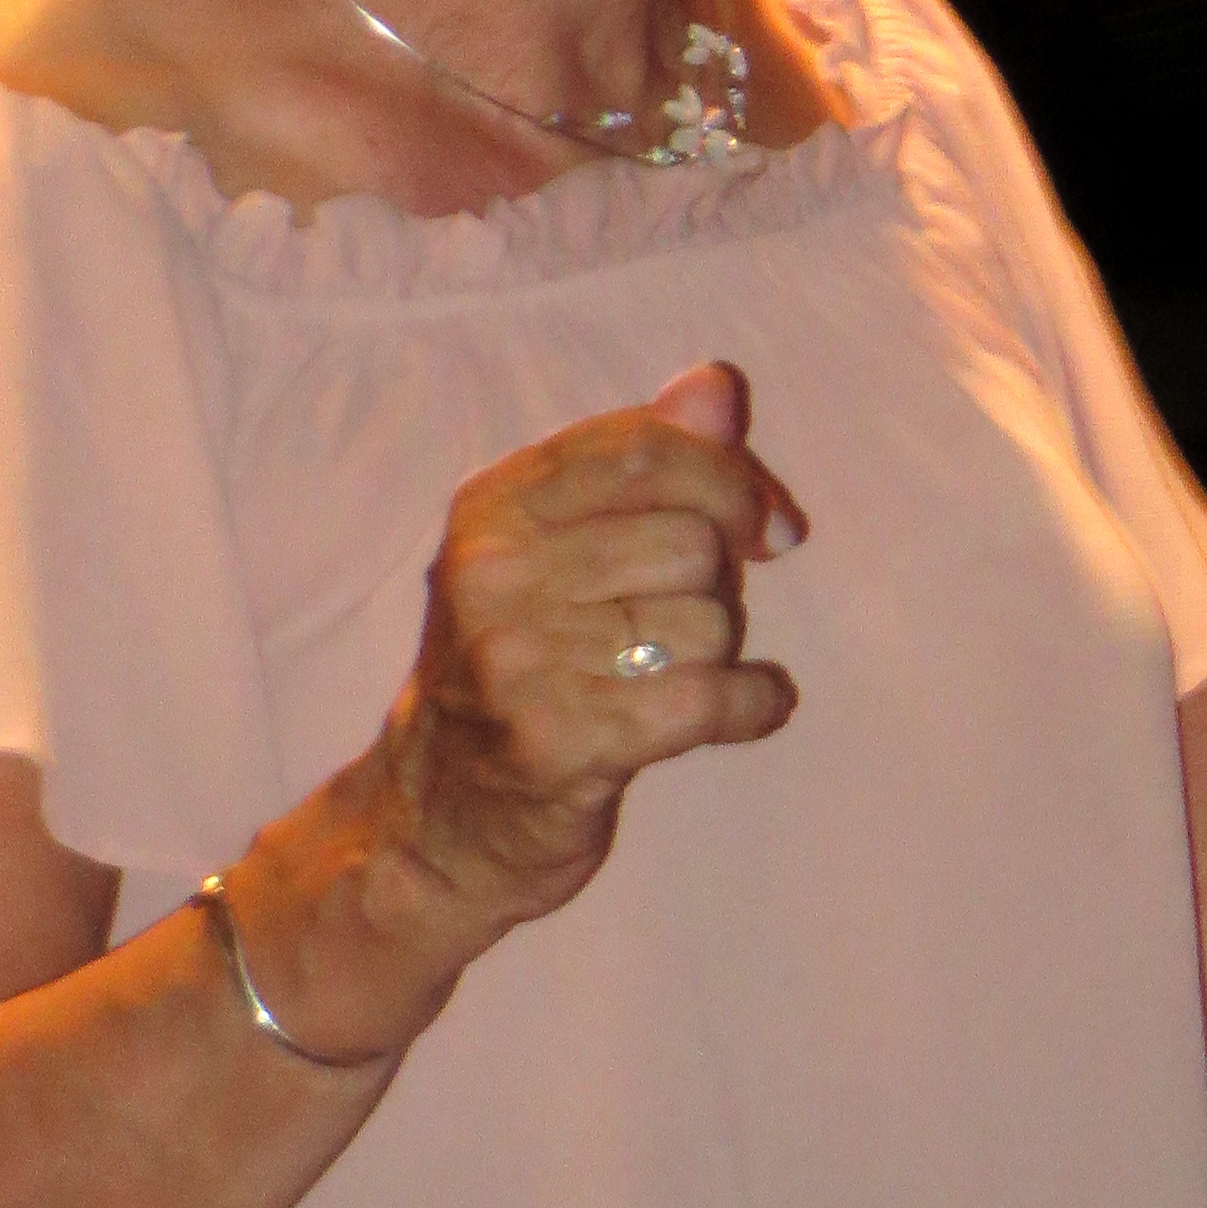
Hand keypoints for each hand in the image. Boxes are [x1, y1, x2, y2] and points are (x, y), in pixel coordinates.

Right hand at [367, 361, 804, 950]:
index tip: (767, 525)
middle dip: (715, 584)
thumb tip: (718, 385)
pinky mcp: (560, 745)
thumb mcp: (555, 547)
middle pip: (690, 541)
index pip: (646, 449)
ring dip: (719, 654)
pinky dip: (752, 704)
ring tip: (669, 677)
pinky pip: (710, 699)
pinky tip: (745, 710)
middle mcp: (493, 573)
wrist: (439, 821)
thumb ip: (642, 460)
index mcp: (493, 506)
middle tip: (680, 626)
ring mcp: (518, 661)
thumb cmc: (520, 664)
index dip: (731, 478)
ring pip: (707, 622)